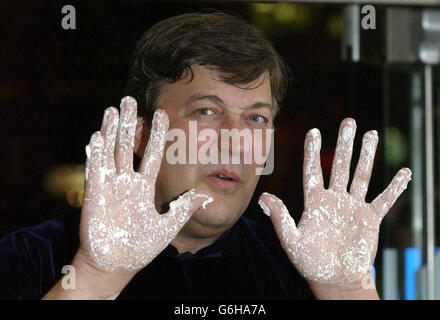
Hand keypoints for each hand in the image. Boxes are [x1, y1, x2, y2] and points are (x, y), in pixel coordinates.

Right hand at [78, 97, 211, 273]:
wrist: (117, 264)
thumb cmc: (141, 246)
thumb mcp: (168, 226)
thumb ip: (184, 208)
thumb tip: (206, 195)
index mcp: (144, 187)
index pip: (152, 154)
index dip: (156, 135)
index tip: (162, 114)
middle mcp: (126, 182)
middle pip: (128, 146)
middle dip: (129, 123)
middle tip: (130, 100)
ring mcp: (110, 186)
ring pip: (111, 152)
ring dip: (111, 131)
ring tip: (114, 109)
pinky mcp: (95, 195)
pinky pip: (96, 170)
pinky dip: (97, 153)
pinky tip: (99, 135)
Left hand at [258, 118, 410, 287]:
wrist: (334, 279)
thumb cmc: (310, 262)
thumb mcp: (291, 241)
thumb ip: (280, 219)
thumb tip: (263, 198)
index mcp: (314, 201)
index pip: (313, 171)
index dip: (313, 151)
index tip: (314, 131)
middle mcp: (334, 199)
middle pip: (339, 166)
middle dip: (344, 144)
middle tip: (349, 121)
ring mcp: (353, 207)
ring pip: (361, 176)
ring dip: (367, 156)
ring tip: (372, 134)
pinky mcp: (370, 219)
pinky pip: (384, 200)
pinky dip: (395, 187)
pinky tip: (404, 172)